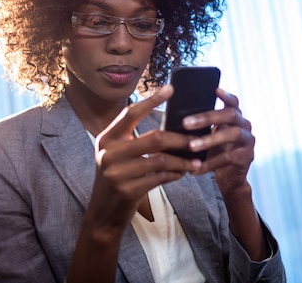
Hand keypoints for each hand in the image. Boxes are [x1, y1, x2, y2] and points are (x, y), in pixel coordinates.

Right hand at [86, 85, 200, 231]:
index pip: (131, 113)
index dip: (152, 100)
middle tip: (198, 140)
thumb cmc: (117, 178)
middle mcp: (109, 152)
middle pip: (155, 138)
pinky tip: (183, 173)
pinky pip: (160, 178)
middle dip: (180, 140)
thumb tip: (171, 124)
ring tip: (196, 162)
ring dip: (183, 161)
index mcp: (107, 138)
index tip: (171, 88)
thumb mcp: (118, 155)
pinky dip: (175, 175)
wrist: (103, 214)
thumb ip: (135, 139)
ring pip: (161, 160)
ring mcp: (116, 172)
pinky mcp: (127, 190)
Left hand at [183, 88, 254, 194]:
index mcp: (234, 117)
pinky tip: (195, 169)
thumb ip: (201, 126)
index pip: (233, 101)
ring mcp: (248, 141)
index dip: (225, 95)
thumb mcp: (209, 136)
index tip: (214, 89)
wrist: (230, 178)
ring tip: (191, 146)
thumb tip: (175, 120)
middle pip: (230, 114)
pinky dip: (209, 163)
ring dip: (210, 140)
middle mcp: (244, 125)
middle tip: (186, 123)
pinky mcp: (246, 157)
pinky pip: (228, 158)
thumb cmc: (215, 152)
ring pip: (232, 134)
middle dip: (207, 117)